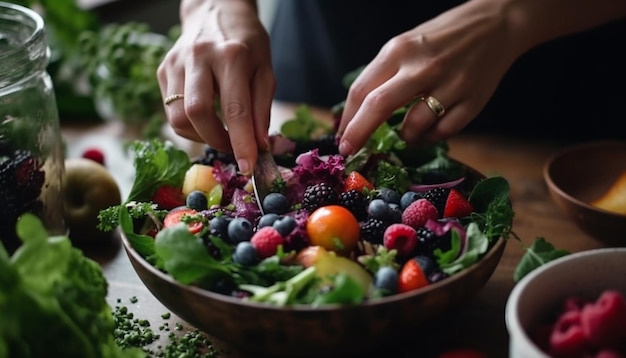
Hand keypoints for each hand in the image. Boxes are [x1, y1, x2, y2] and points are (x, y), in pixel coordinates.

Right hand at [157, 0, 274, 175]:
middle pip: (197, 113)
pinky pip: (171, 110)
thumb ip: (262, 110)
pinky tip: (205, 116)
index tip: (248, 168)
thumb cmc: (247, 43)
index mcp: (232, 56)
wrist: (216, 11)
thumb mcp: (266, 71)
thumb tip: (258, 146)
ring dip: (200, 136)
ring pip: (178, 117)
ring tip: (219, 132)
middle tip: (233, 149)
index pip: (235, 110)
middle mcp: (199, 57)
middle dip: (216, 141)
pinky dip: (190, 124)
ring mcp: (175, 63)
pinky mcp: (162, 70)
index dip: (241, 144)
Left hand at [337, 0, 522, 155]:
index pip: (361, 90)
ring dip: (405, 137)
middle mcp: (422, 66)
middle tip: (349, 150)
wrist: (496, 24)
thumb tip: (356, 114)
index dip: (347, 119)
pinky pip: (443, 132)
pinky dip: (432, 136)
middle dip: (358, 134)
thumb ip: (384, 75)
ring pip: (413, 127)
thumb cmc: (443, 38)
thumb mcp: (407, 45)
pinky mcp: (473, 100)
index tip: (341, 137)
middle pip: (378, 107)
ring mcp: (450, 84)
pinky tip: (432, 127)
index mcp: (400, 50)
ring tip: (409, 131)